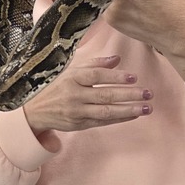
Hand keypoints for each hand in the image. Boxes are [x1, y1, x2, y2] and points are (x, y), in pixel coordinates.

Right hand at [22, 55, 152, 134]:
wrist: (36, 110)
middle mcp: (75, 95)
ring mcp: (77, 112)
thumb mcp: (71, 70)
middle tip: (148, 93)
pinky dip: (119, 118)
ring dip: (128, 110)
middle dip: (129, 94)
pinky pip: (102, 122)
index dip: (116, 76)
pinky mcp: (79, 125)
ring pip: (106, 111)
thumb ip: (95, 63)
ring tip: (146, 107)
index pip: (97, 76)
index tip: (134, 76)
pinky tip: (133, 115)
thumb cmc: (57, 86)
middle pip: (105, 95)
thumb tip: (117, 59)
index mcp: (73, 78)